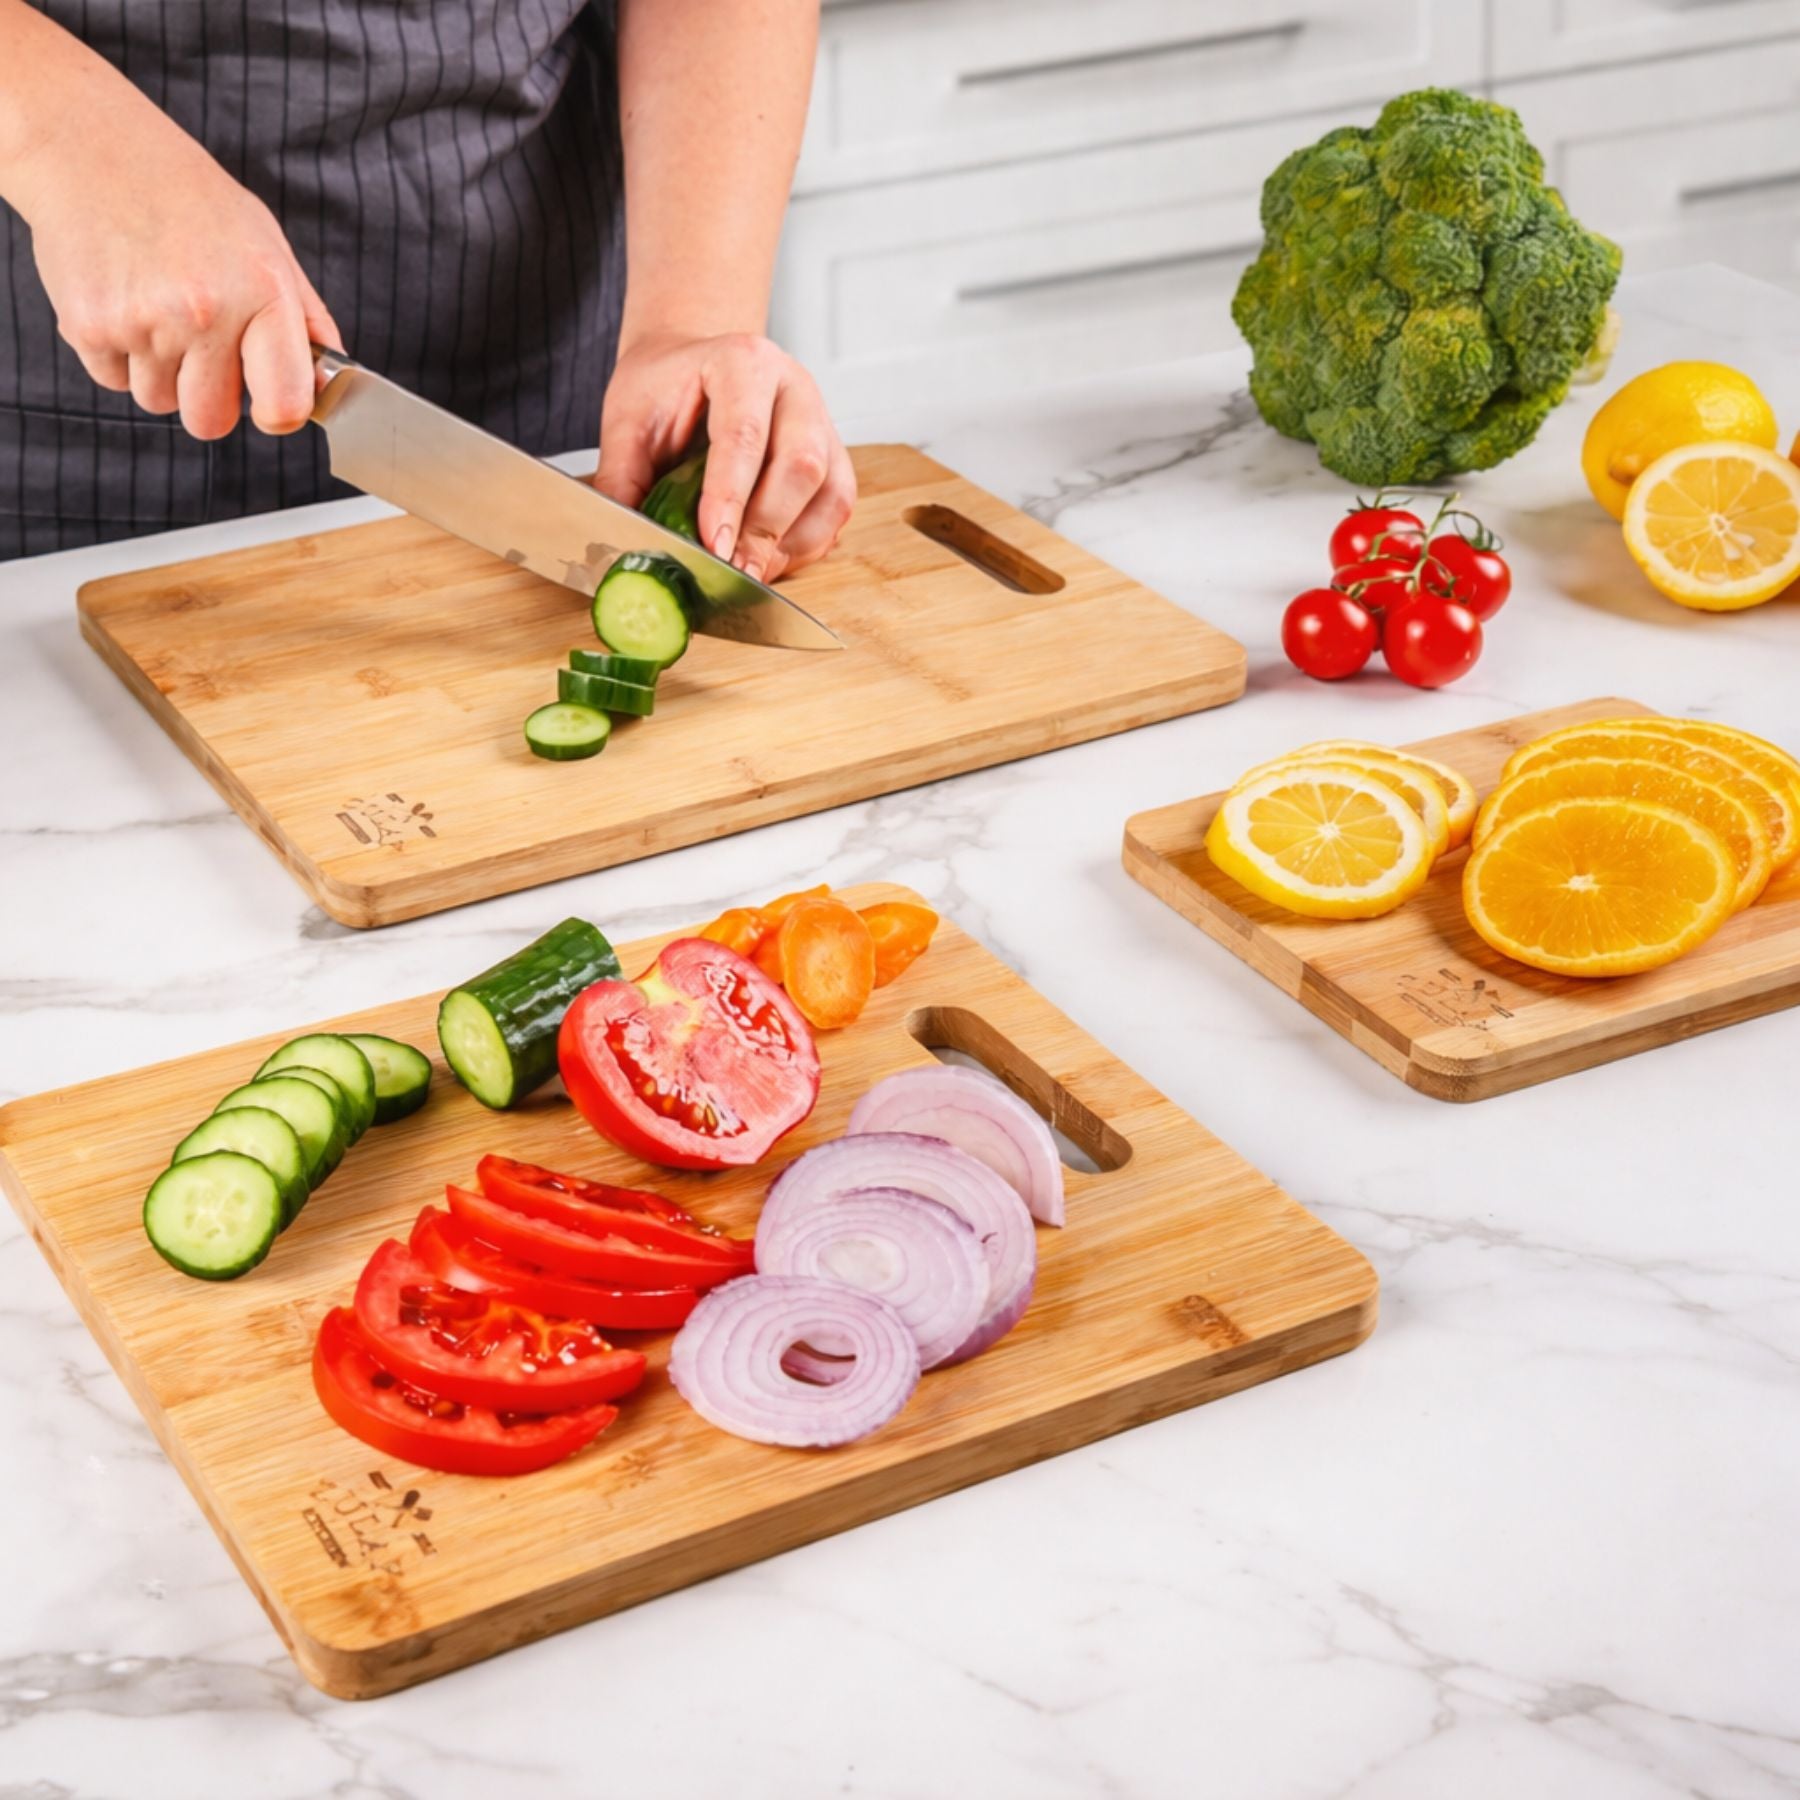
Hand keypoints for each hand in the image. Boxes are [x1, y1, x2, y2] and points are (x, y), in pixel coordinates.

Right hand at [14, 86, 337, 439]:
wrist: (88, 144)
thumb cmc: (187, 197)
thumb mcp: (266, 244)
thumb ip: (305, 319)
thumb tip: (329, 385)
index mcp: (262, 292)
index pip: (285, 405)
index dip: (279, 414)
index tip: (270, 404)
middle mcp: (204, 313)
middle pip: (211, 422)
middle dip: (209, 398)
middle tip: (200, 346)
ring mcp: (142, 322)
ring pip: (159, 402)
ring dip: (161, 372)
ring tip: (156, 308)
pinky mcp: (87, 326)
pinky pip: (113, 381)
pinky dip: (118, 354)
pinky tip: (122, 299)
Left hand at [596, 331, 855, 581]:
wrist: (694, 366)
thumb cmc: (665, 387)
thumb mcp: (627, 420)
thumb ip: (623, 478)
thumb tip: (626, 544)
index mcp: (743, 363)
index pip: (745, 436)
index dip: (731, 498)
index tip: (714, 547)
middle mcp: (794, 389)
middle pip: (802, 466)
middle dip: (765, 530)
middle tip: (733, 572)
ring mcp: (823, 423)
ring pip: (831, 494)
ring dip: (790, 544)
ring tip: (749, 573)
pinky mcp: (834, 458)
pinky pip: (834, 511)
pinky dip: (804, 546)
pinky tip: (769, 560)